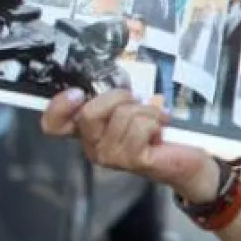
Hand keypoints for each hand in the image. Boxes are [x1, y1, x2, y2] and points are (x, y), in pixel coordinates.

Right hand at [40, 88, 217, 201]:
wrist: (186, 159)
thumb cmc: (157, 131)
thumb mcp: (130, 109)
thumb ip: (112, 99)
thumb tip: (107, 80)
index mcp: (89, 132)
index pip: (54, 125)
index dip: (58, 107)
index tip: (76, 93)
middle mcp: (94, 147)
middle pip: (90, 112)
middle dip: (120, 97)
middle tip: (138, 103)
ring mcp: (112, 157)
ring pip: (122, 115)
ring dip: (146, 110)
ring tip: (155, 121)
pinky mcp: (133, 160)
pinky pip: (141, 125)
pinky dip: (156, 120)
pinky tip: (161, 131)